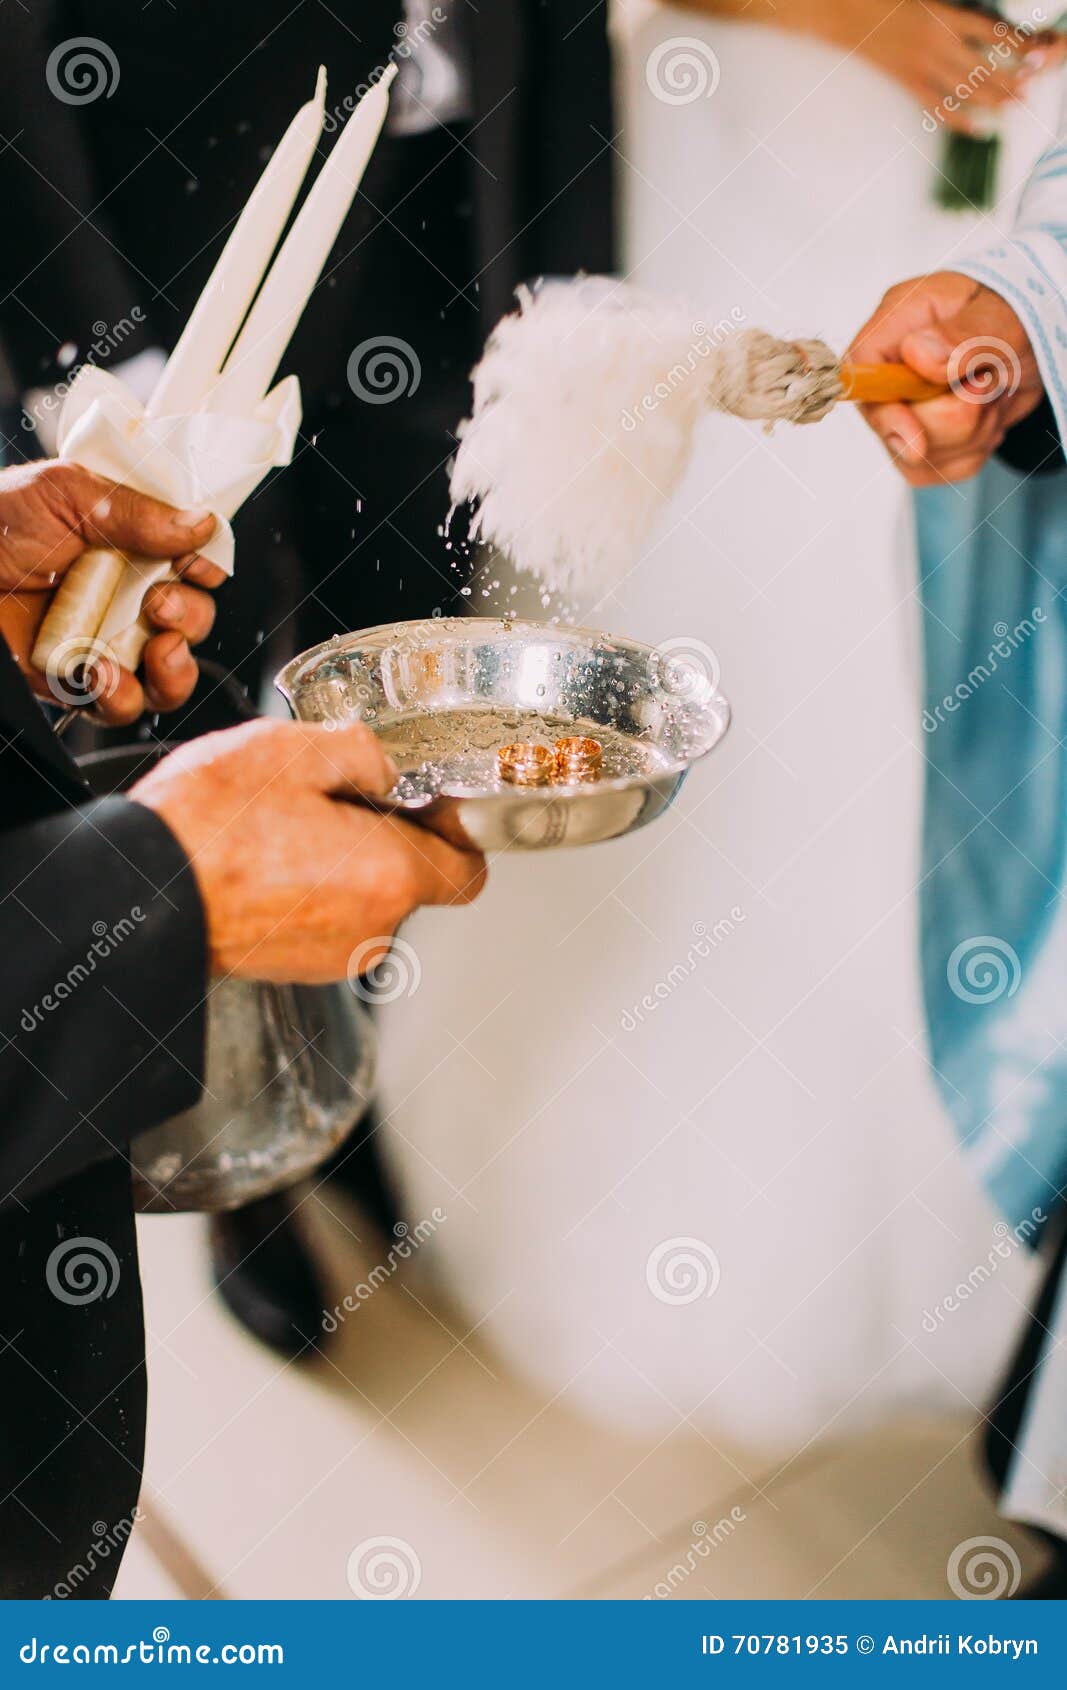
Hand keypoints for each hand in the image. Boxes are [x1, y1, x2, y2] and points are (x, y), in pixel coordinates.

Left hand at [0, 459, 220, 724]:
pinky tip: (99, 673)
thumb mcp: (66, 493)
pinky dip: (121, 695)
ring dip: (175, 668)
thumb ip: (136, 511)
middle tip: (159, 605)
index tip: (200, 569)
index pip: (194, 562)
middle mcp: (125, 596)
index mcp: (131, 545)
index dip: (206, 568)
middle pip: (193, 620)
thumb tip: (201, 524)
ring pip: (171, 671)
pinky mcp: (79, 683)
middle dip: (190, 617)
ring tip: (154, 651)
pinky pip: (123, 704)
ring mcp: (105, 643)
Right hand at [131, 719, 487, 982]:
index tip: (428, 806)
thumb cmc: (207, 827)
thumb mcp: (291, 749)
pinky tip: (264, 858)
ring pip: (363, 898)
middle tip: (330, 799)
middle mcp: (372, 929)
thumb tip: (383, 769)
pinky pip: (324, 918)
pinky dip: (307, 890)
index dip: (454, 832)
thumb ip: (362, 753)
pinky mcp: (293, 966)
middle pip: (410, 878)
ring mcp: (332, 956)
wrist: (139, 896)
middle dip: (382, 837)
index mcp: (389, 875)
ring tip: (283, 827)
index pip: (467, 870)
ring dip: (340, 863)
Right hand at [788, 0, 1065, 130]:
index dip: (1015, 44)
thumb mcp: (925, 0)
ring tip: (1015, 108)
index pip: (991, 31)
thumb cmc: (884, 1)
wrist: (847, 14)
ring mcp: (922, 66)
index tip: (1034, 53)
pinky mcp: (907, 82)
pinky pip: (938, 106)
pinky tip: (978, 128)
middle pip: (983, 66)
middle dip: (1010, 80)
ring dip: (993, 100)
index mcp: (945, 17)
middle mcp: (938, 43)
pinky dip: (959, 119)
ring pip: (966, 89)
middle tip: (1030, 91)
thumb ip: (952, 16)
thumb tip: (977, 30)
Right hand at [846, 270, 1043, 484]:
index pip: (861, 376)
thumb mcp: (998, 316)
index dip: (884, 414)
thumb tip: (918, 356)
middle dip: (955, 416)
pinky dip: (975, 450)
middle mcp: (892, 370)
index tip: (917, 439)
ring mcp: (904, 409)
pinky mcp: (925, 439)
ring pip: (920, 458)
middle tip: (987, 384)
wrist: (1038, 341)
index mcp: (898, 325)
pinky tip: (987, 417)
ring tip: (992, 394)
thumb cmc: (1014, 313)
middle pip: (896, 427)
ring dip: (972, 433)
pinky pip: (941, 470)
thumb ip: (959, 337)